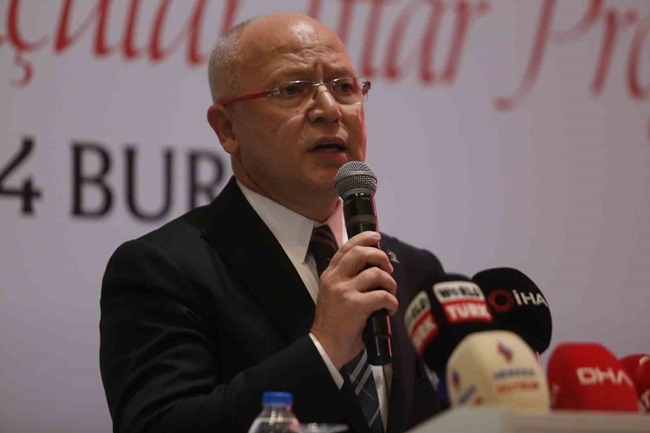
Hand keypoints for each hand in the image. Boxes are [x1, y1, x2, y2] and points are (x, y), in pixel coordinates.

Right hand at [311, 231, 397, 368]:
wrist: (325, 346)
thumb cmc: (332, 323)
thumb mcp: (331, 295)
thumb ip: (345, 280)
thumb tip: (371, 269)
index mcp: (329, 275)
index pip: (346, 247)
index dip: (363, 238)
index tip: (377, 238)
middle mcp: (335, 279)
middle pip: (361, 253)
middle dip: (380, 256)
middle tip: (388, 267)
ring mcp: (345, 291)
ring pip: (376, 273)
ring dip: (389, 282)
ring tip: (390, 293)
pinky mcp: (356, 305)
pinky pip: (383, 295)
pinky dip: (392, 302)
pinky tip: (389, 309)